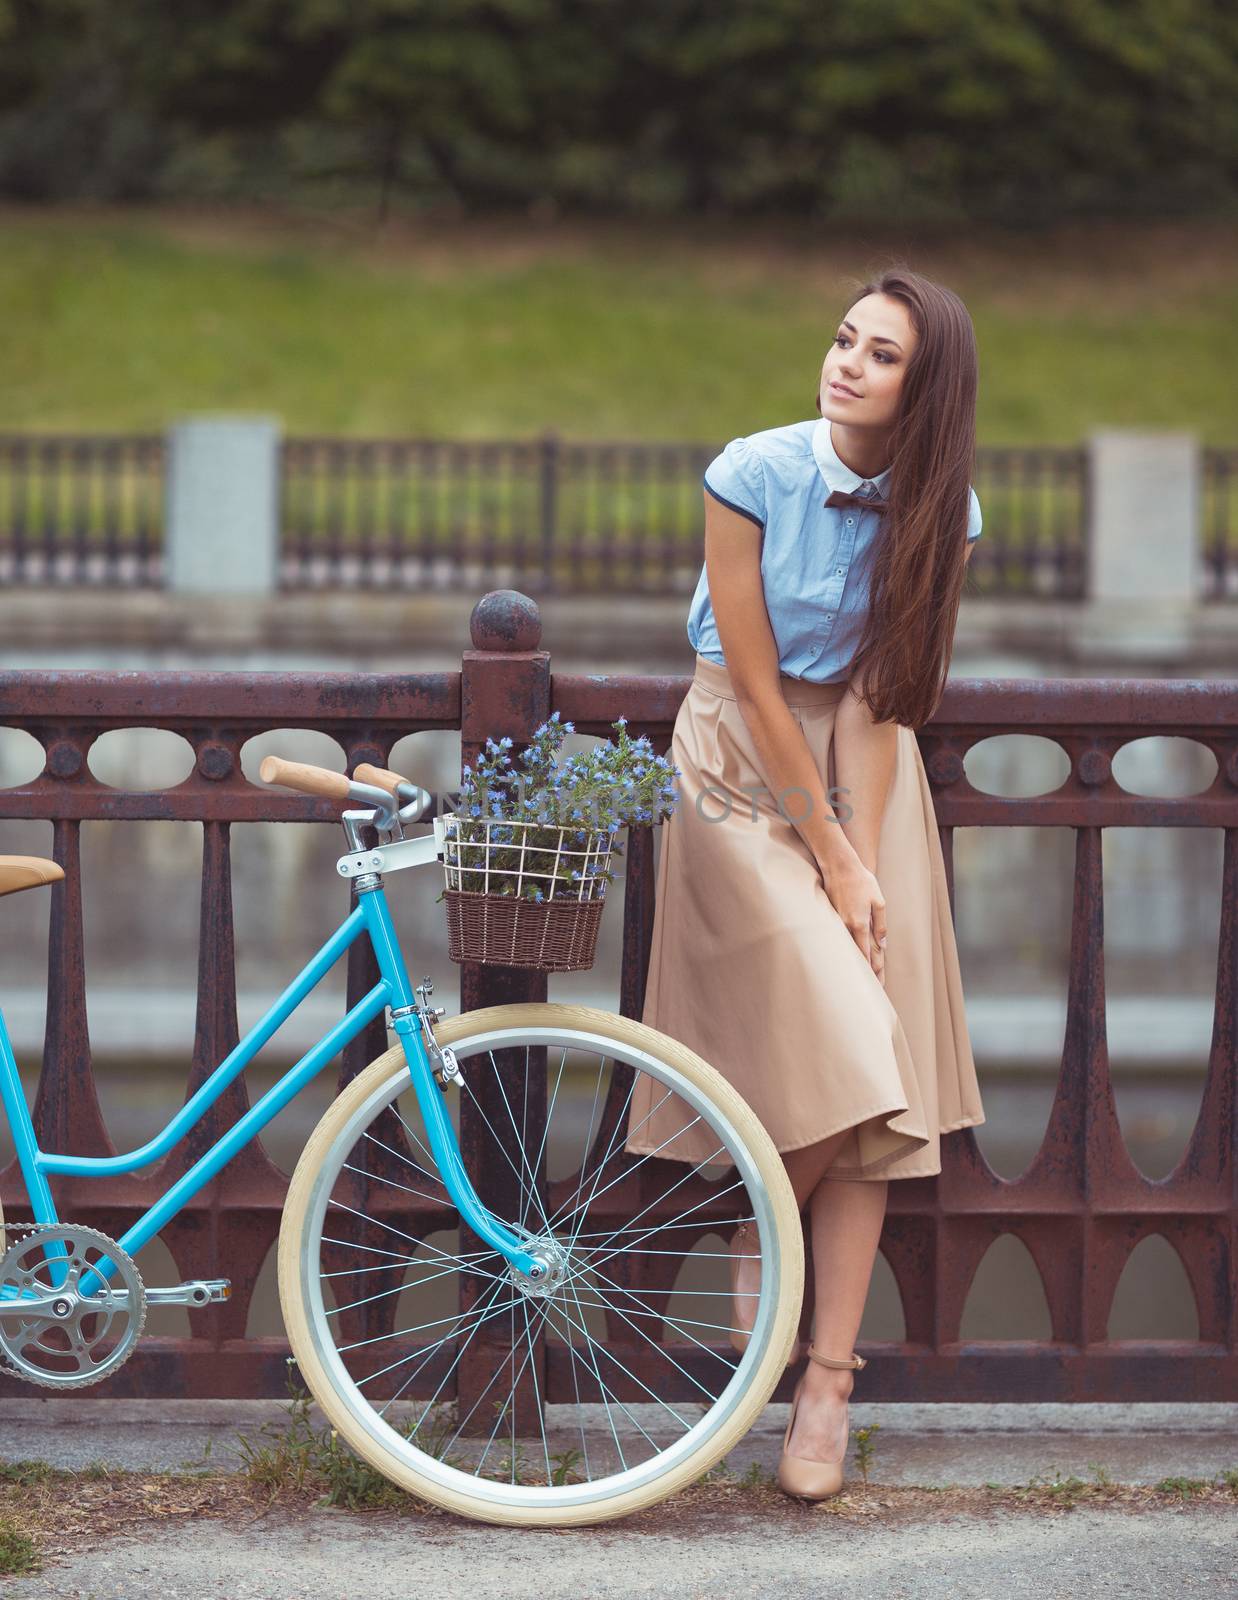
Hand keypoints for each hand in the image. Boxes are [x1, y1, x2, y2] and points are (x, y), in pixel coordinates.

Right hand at [817, 851, 886, 984]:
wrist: (839, 865)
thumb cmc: (861, 881)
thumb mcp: (879, 902)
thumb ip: (881, 925)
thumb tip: (882, 945)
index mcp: (860, 925)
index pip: (867, 955)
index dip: (873, 971)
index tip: (877, 985)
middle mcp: (847, 927)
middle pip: (856, 956)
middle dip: (865, 974)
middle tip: (871, 990)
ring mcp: (836, 923)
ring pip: (846, 950)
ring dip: (853, 964)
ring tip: (857, 980)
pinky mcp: (830, 918)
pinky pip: (839, 939)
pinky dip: (845, 950)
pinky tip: (846, 958)